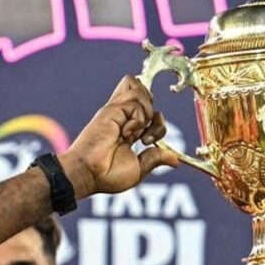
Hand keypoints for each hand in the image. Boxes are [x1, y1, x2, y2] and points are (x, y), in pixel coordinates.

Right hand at [61, 76, 169, 197]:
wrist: (89, 174)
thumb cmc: (107, 176)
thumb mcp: (139, 169)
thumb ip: (155, 158)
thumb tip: (175, 160)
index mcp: (127, 129)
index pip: (149, 110)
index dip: (158, 123)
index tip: (149, 142)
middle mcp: (121, 117)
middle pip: (143, 91)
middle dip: (154, 111)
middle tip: (146, 134)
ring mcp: (115, 111)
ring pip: (140, 89)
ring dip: (147, 112)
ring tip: (136, 133)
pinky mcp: (110, 109)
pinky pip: (135, 100)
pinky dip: (139, 117)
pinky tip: (127, 132)